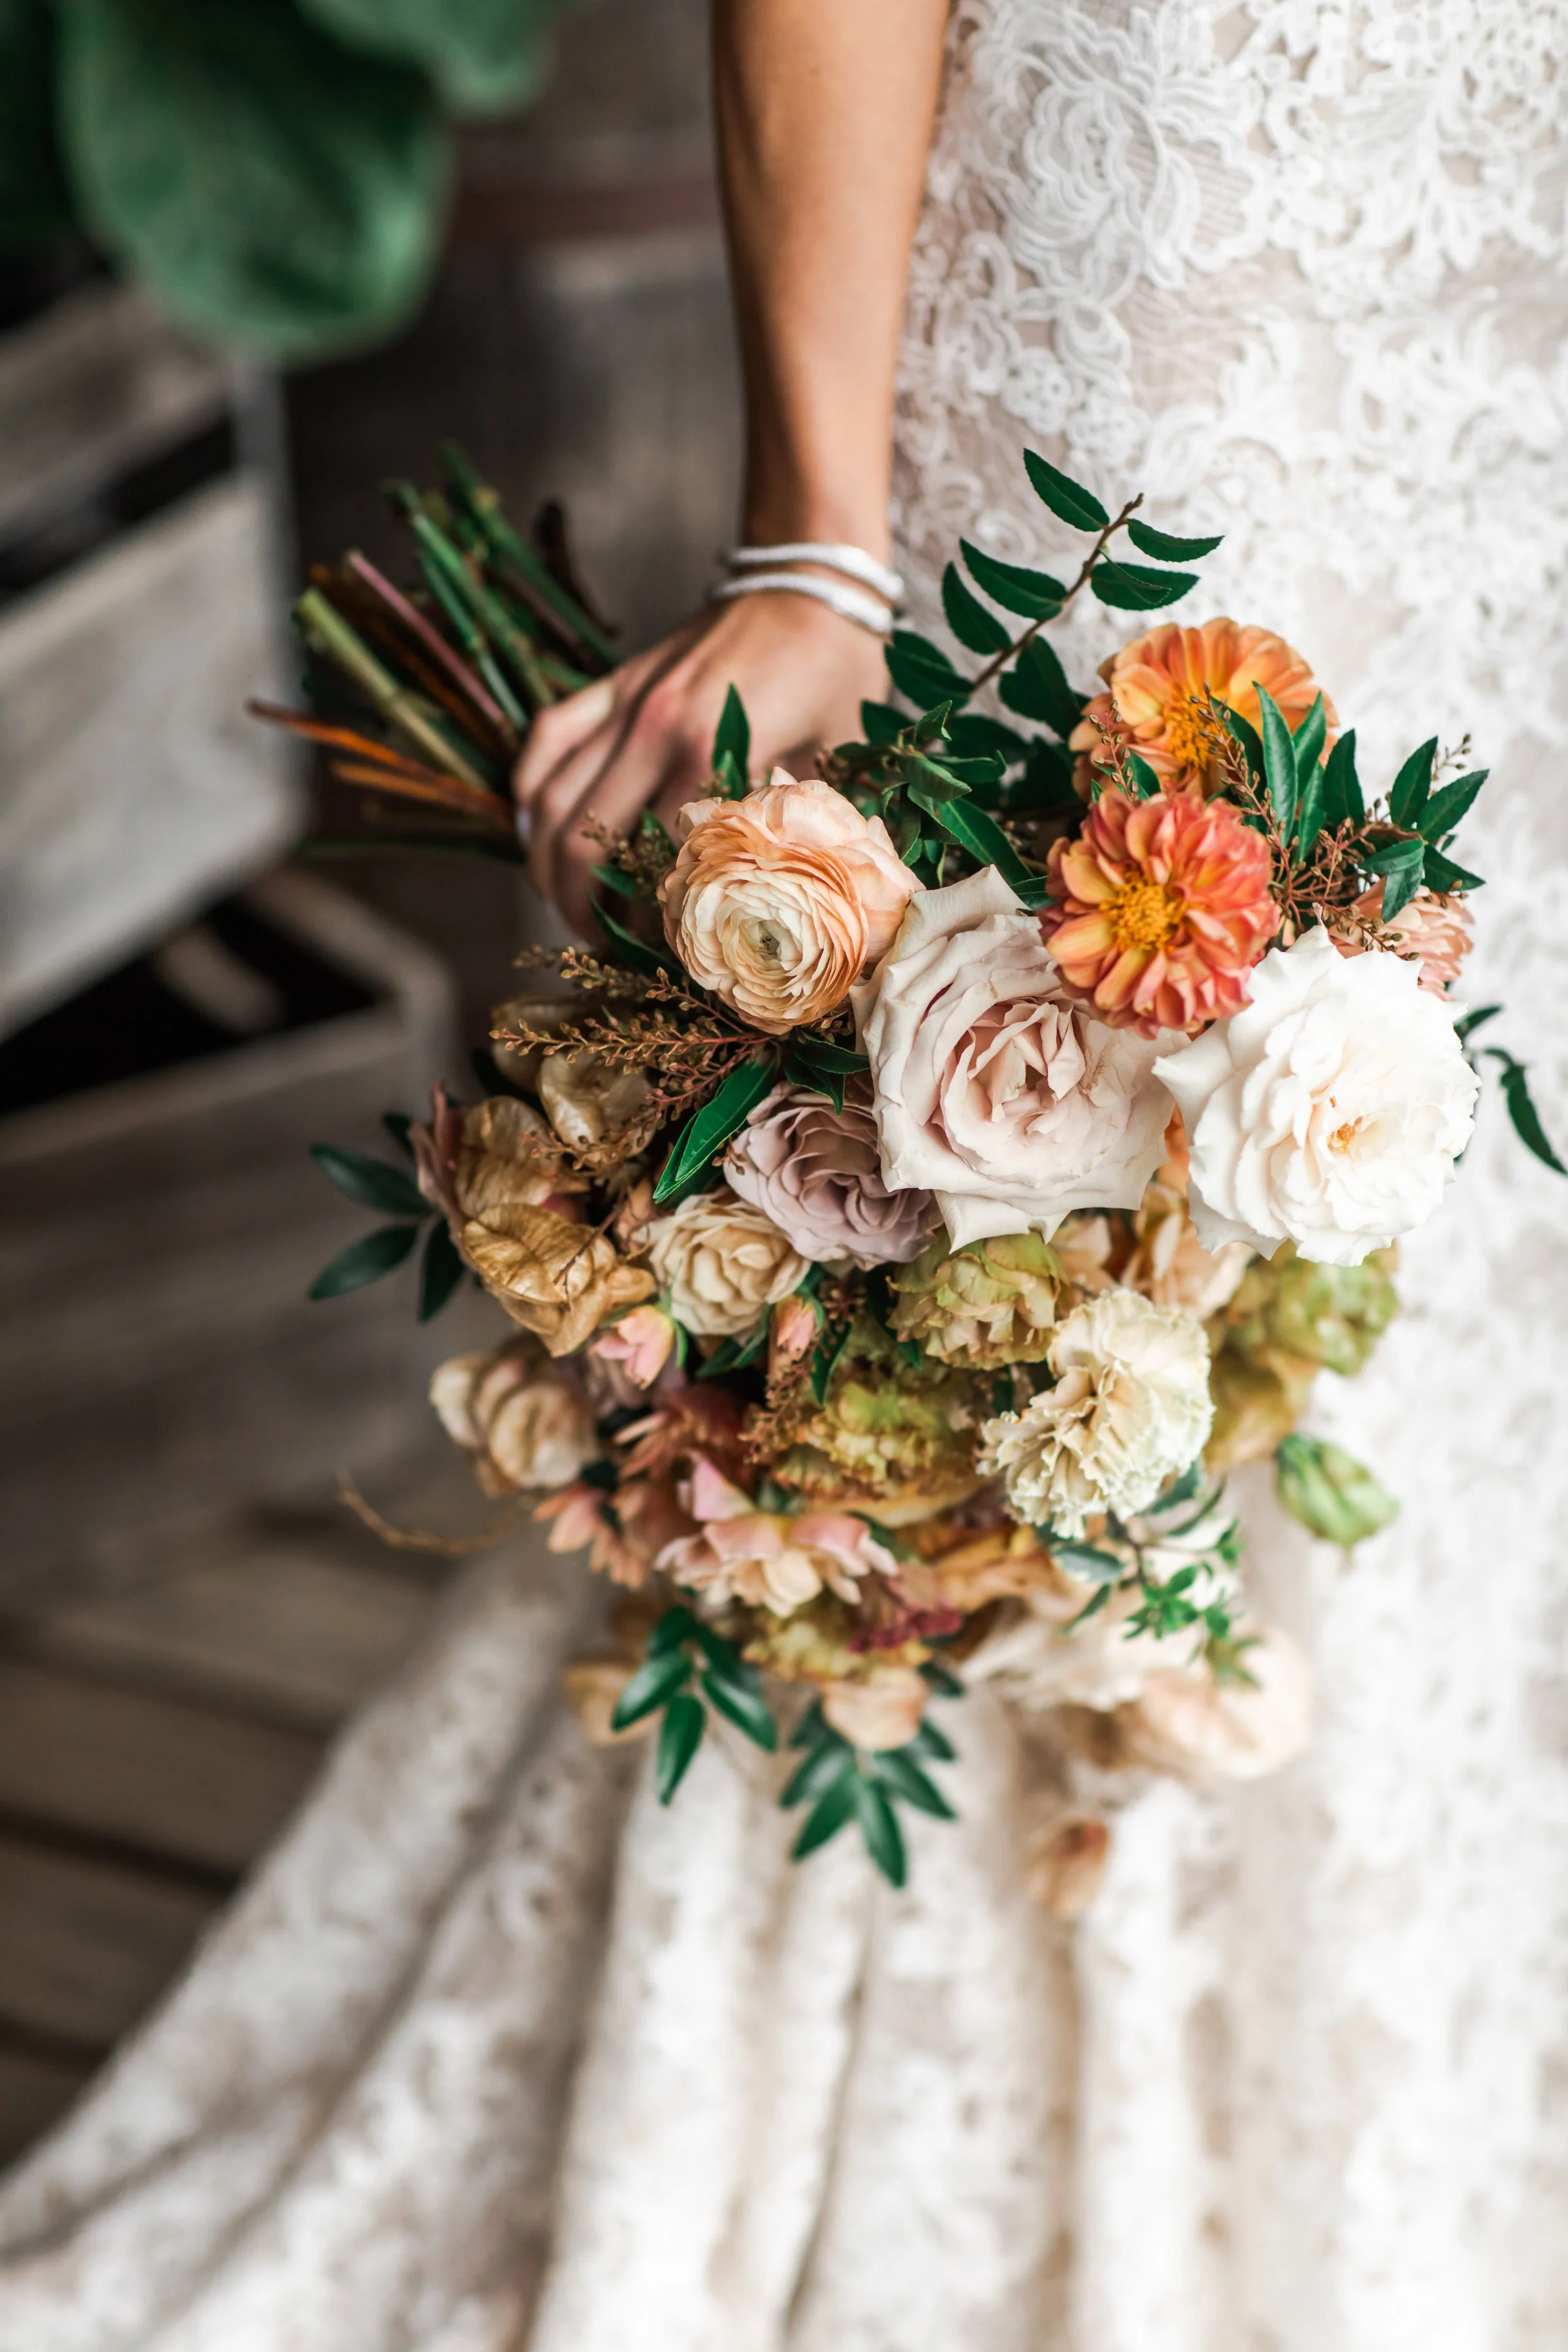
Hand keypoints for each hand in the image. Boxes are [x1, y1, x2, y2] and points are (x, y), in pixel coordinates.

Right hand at [512, 592, 888, 934]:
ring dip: (545, 863)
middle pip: (581, 842)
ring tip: (564, 904)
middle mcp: (653, 727)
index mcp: (710, 751)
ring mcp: (626, 701)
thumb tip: (777, 904)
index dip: (644, 923)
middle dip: (578, 908)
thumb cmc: (837, 675)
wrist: (814, 583)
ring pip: (550, 799)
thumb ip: (794, 828)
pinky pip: (547, 740)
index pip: (650, 863)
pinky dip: (530, 791)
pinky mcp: (615, 680)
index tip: (654, 958)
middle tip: (597, 944)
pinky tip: (535, 832)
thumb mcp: (833, 761)